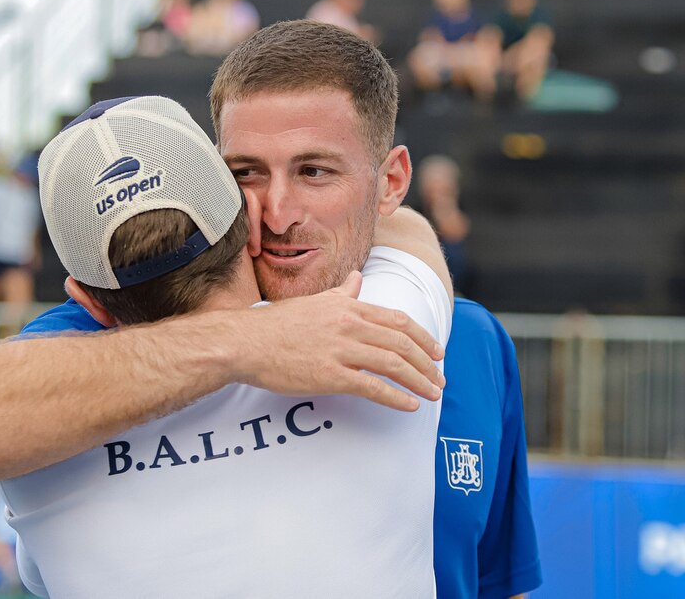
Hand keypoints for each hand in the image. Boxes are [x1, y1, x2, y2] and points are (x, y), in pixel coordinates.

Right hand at [228, 271, 444, 410]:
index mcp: (347, 306)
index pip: (398, 320)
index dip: (423, 337)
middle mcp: (349, 325)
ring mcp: (341, 350)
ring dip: (419, 381)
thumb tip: (357, 279)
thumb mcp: (313, 302)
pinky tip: (410, 405)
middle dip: (428, 363)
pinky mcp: (330, 375)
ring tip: (433, 394)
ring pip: (394, 365)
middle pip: (402, 343)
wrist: (244, 342)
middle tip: (440, 378)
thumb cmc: (275, 325)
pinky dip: (396, 397)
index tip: (437, 351)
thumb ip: (340, 293)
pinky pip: (373, 388)